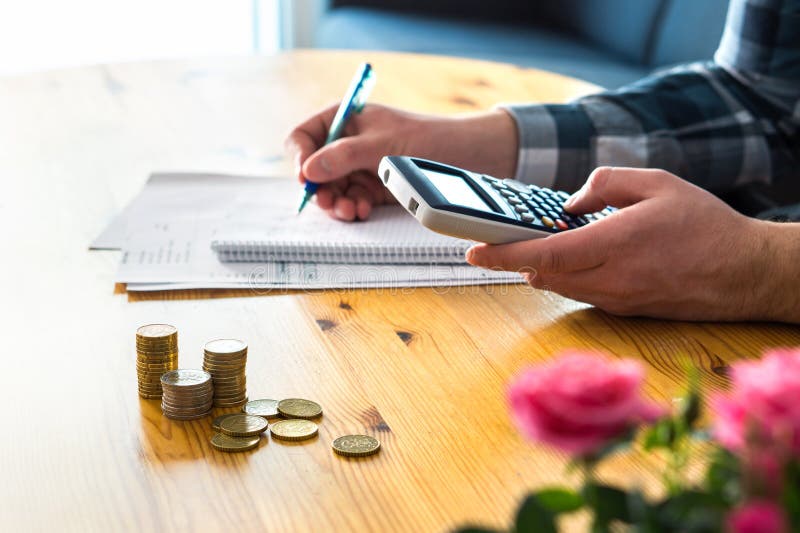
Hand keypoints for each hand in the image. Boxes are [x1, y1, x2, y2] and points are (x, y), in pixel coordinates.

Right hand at [284, 103, 517, 220]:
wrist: (467, 154)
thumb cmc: (427, 138)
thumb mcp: (381, 144)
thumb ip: (343, 156)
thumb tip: (308, 171)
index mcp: (345, 120)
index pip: (305, 135)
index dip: (300, 157)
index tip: (306, 177)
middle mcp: (348, 143)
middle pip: (315, 169)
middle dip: (320, 188)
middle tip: (329, 203)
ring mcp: (361, 167)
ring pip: (333, 189)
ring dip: (337, 203)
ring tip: (350, 211)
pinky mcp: (374, 188)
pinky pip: (352, 200)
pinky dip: (354, 208)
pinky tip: (362, 211)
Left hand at [466, 167, 793, 321]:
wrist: (745, 273)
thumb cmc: (705, 224)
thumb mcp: (658, 182)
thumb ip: (606, 183)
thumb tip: (569, 204)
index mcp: (616, 244)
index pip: (545, 255)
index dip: (504, 255)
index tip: (473, 251)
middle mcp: (611, 279)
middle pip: (543, 275)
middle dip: (517, 259)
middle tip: (500, 239)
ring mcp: (617, 299)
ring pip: (559, 286)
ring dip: (543, 268)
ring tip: (540, 243)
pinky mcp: (625, 310)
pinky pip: (581, 293)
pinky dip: (567, 276)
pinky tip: (577, 256)